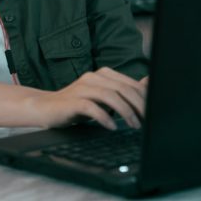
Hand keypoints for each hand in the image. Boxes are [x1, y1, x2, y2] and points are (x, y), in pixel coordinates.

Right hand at [26, 67, 146, 130]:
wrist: (46, 108)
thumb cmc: (77, 104)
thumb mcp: (104, 97)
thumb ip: (124, 90)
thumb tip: (149, 82)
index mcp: (103, 74)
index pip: (130, 84)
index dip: (144, 99)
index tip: (153, 114)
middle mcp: (93, 77)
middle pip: (123, 89)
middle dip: (139, 106)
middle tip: (147, 122)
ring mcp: (82, 88)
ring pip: (110, 96)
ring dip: (126, 112)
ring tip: (134, 126)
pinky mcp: (72, 101)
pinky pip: (92, 107)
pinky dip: (104, 118)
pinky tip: (112, 127)